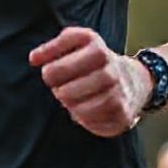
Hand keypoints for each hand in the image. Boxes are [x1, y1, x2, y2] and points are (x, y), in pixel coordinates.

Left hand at [30, 27, 153, 137]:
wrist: (133, 81)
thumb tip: (34, 59)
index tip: (41, 66)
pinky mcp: (124, 113)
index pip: (71, 49)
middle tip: (57, 89)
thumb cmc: (92, 65)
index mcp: (97, 46)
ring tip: (68, 101)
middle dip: (61, 88)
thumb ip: (52, 49)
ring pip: (91, 105)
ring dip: (73, 105)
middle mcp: (112, 67)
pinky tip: (80, 112)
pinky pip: (100, 121)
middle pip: (79, 82)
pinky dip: (85, 119)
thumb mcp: (75, 46)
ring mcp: (120, 91)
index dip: (51, 59)